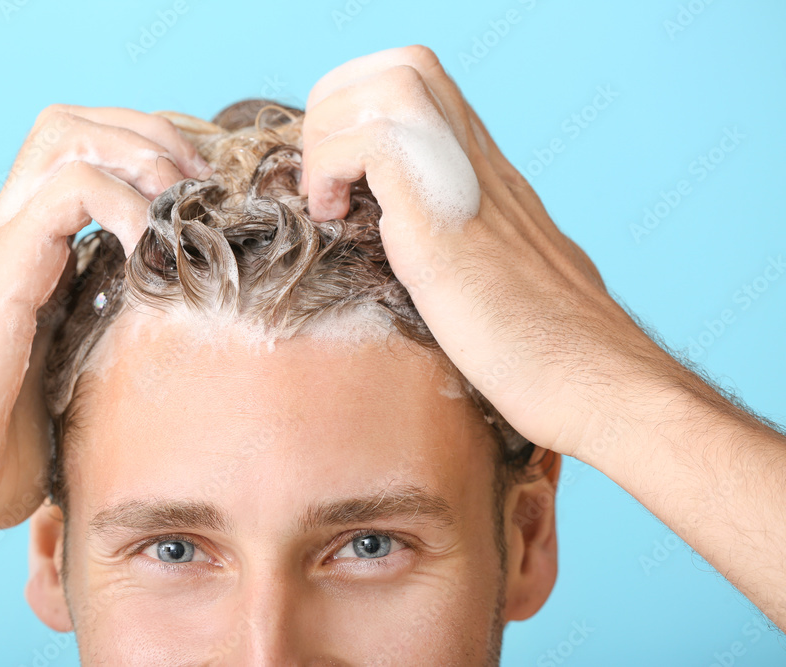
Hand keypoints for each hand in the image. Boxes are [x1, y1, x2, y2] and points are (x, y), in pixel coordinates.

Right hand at [0, 105, 210, 532]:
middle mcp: (10, 235)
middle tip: (198, 188)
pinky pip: (69, 192)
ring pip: (65, 136)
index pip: (81, 155)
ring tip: (178, 209)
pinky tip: (151, 251)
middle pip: (73, 124)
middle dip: (150, 136)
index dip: (148, 156)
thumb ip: (109, 345)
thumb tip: (172, 353)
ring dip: (139, 156)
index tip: (201, 200)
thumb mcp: (75, 382)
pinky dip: (124, 203)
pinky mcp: (0, 272)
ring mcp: (1, 247)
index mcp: (28, 254)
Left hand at [299, 46, 671, 458]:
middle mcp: (481, 166)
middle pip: (407, 66)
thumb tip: (445, 268)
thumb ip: (476, 254)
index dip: (364, 107)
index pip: (425, 91)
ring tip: (329, 201)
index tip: (342, 173)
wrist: (598, 386)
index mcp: (488, 178)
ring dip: (332, 134)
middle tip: (326, 177)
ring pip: (389, 86)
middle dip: (341, 103)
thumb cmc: (554, 354)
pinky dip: (332, 169)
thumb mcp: (508, 283)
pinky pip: (371, 143)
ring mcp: (466, 186)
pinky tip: (336, 219)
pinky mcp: (442, 223)